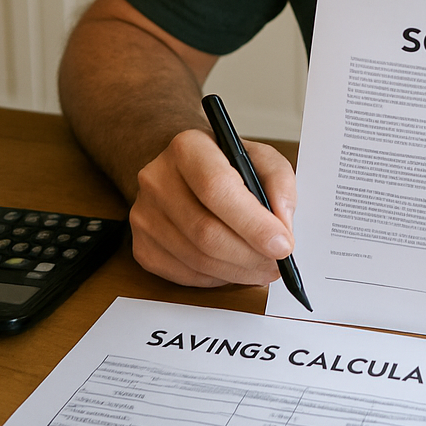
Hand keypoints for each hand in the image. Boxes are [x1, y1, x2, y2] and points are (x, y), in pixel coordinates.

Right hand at [129, 128, 297, 286]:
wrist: (185, 169)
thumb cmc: (226, 164)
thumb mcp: (261, 158)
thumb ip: (279, 184)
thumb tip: (282, 225)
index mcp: (188, 147)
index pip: (217, 189)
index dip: (253, 223)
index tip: (283, 244)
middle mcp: (157, 179)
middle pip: (206, 231)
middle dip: (250, 255)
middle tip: (278, 263)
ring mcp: (144, 215)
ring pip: (197, 258)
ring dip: (238, 271)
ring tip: (263, 268)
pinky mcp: (141, 246)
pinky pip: (184, 274)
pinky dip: (217, 277)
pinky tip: (234, 267)